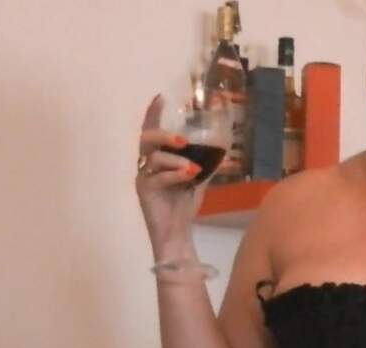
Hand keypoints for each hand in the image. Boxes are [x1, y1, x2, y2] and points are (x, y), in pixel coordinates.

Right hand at [135, 95, 204, 251]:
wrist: (177, 233)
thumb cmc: (184, 205)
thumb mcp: (197, 179)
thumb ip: (203, 163)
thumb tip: (222, 148)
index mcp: (158, 159)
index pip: (153, 133)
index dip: (153, 115)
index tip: (160, 97)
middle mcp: (146, 165)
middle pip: (146, 139)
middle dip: (163, 134)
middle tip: (182, 139)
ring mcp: (144, 177)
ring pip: (154, 158)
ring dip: (175, 160)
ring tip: (194, 169)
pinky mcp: (144, 191)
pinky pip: (157, 178)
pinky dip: (175, 174)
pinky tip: (189, 176)